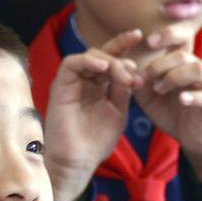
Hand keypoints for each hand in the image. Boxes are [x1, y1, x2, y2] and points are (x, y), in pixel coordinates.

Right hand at [42, 31, 143, 200]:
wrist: (78, 161)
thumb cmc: (96, 142)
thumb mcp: (118, 112)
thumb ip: (123, 90)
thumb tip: (132, 69)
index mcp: (99, 86)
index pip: (112, 60)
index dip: (126, 47)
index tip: (141, 38)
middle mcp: (85, 81)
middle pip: (102, 53)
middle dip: (120, 45)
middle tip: (137, 45)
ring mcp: (72, 82)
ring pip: (90, 56)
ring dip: (109, 60)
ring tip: (122, 74)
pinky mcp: (60, 86)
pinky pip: (71, 63)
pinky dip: (87, 61)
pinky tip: (103, 67)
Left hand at [133, 27, 201, 183]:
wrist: (191, 137)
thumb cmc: (170, 112)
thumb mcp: (148, 98)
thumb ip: (138, 82)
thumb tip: (126, 65)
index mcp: (182, 65)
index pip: (180, 39)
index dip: (167, 34)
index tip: (149, 41)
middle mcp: (196, 70)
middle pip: (182, 55)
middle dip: (160, 64)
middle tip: (146, 78)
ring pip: (197, 69)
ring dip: (175, 77)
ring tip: (159, 90)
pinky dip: (193, 96)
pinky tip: (181, 100)